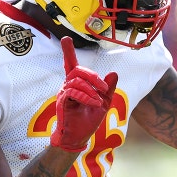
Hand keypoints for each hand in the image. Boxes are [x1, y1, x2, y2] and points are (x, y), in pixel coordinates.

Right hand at [51, 36, 117, 151]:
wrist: (80, 137)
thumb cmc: (89, 119)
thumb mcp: (103, 102)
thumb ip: (108, 88)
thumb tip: (114, 73)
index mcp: (77, 84)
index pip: (71, 64)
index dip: (68, 52)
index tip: (65, 39)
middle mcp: (68, 85)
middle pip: (78, 70)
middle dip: (93, 76)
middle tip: (103, 87)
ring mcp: (64, 93)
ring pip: (76, 81)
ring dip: (91, 90)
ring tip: (99, 101)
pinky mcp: (62, 102)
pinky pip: (73, 92)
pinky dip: (86, 96)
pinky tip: (94, 103)